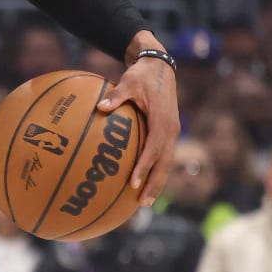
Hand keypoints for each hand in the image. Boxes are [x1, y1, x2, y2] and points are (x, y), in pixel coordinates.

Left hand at [100, 44, 178, 201]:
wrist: (160, 68)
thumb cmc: (141, 75)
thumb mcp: (128, 81)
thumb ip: (116, 96)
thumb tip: (99, 107)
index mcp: (163, 120)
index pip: (154, 149)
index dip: (145, 167)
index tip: (133, 183)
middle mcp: (171, 130)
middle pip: (164, 163)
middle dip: (155, 184)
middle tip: (143, 204)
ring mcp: (172, 132)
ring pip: (166, 162)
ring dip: (157, 182)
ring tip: (145, 202)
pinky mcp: (168, 132)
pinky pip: (162, 156)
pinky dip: (156, 171)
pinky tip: (144, 184)